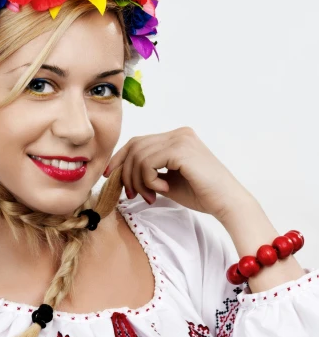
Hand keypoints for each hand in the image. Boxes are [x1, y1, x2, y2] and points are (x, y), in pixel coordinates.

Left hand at [103, 126, 253, 220]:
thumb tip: (121, 175)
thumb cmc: (201, 194)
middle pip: (134, 146)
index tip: (111, 176)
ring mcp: (180, 139)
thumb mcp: (167, 181)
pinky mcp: (181, 149)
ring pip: (138, 155)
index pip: (138, 141)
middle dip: (126, 172)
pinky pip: (148, 163)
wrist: (226, 203)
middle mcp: (178, 133)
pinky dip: (148, 180)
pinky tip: (162, 189)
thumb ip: (148, 174)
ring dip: (138, 180)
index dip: (120, 158)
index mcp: (176, 138)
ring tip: (151, 196)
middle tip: (132, 194)